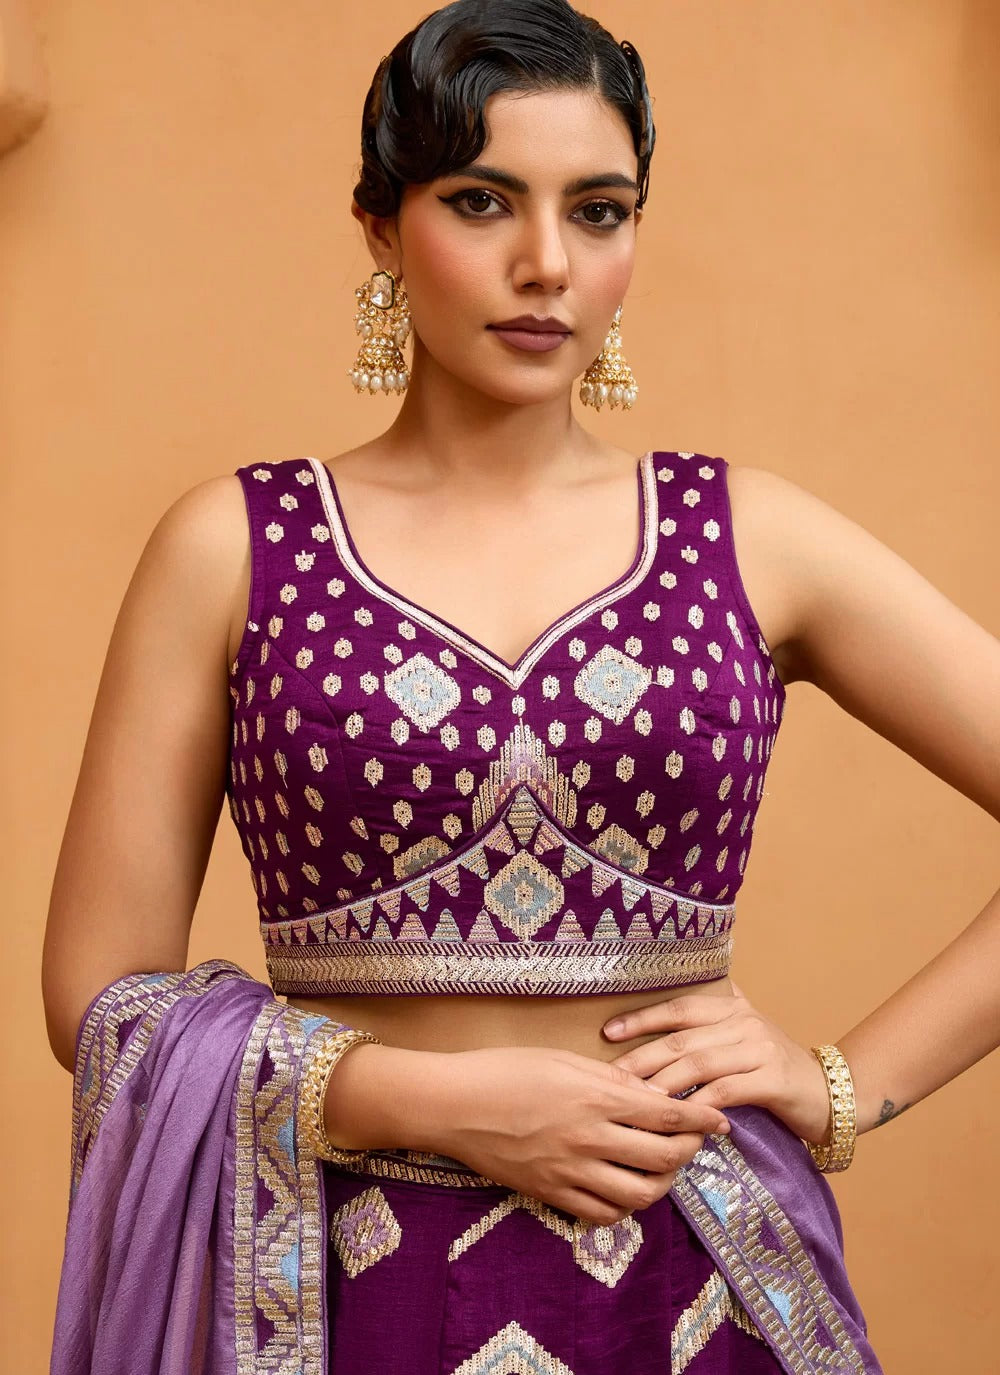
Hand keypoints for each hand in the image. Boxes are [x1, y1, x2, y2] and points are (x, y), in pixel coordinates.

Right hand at [424, 1045, 732, 1225]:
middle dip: (690, 1152)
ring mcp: (571, 1172)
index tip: (721, 1120)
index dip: (702, 1120)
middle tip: (695, 1142)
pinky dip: (625, 1207)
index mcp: (596, 1099)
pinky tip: (626, 1190)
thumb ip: (609, 1078)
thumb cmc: (504, 1069)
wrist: (453, 1105)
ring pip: (639, 1194)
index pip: (667, 1116)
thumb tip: (648, 1093)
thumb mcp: (562, 1059)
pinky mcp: (551, 1194)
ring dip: (663, 1184)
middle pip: (663, 1158)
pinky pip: (602, 1214)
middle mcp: (590, 1139)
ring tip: (664, 1169)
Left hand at [602, 982, 831, 1144]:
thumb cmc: (774, 1069)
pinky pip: (726, 1091)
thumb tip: (659, 1016)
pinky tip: (680, 1118)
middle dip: (642, 1059)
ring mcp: (760, 1049)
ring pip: (699, 1065)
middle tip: (611, 1077)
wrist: (830, 1093)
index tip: (608, 1033)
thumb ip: (710, 1023)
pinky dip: (700, 1105)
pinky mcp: (773, 1080)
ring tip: (637, 1101)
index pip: (679, 1007)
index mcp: (732, 1007)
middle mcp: (745, 1022)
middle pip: (682, 1039)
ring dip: (664, 1085)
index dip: (642, 1019)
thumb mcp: (743, 1037)